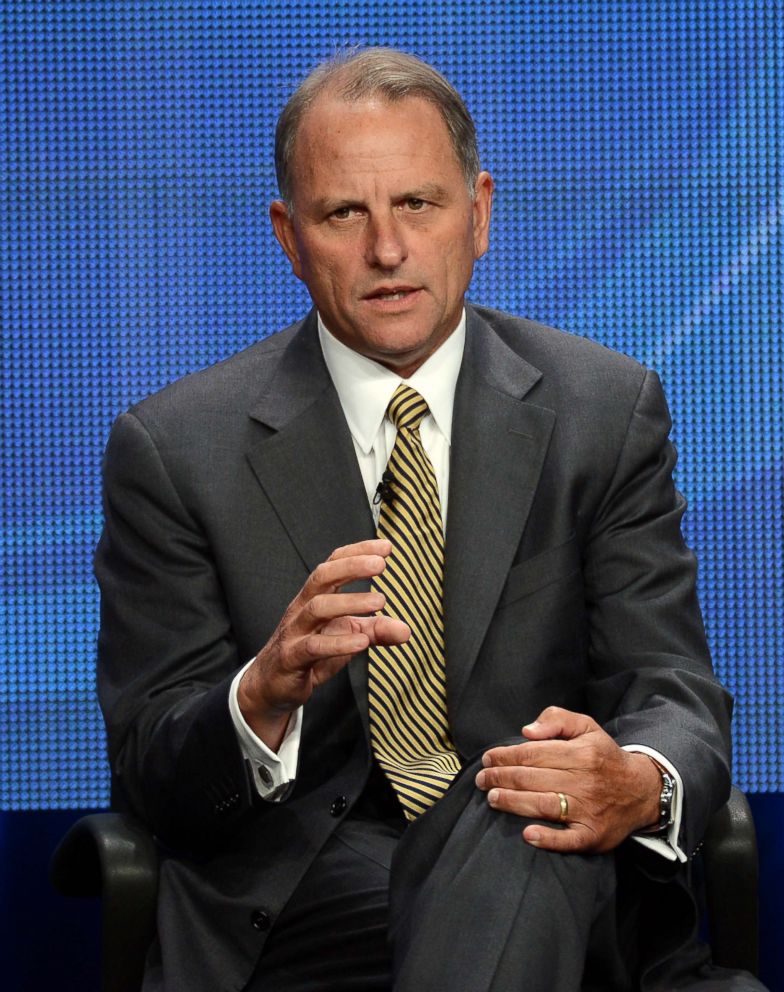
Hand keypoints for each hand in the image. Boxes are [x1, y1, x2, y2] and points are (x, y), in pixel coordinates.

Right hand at [239, 539, 408, 747]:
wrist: (271, 687)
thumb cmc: (309, 655)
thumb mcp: (347, 640)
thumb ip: (375, 631)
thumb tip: (406, 630)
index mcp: (314, 597)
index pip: (333, 565)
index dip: (357, 552)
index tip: (386, 546)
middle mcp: (302, 609)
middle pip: (322, 577)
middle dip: (351, 567)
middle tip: (381, 564)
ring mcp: (294, 632)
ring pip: (318, 608)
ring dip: (350, 603)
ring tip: (380, 602)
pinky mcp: (291, 658)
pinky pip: (313, 646)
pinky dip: (339, 643)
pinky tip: (363, 642)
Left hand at [474, 706, 661, 852]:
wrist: (642, 790)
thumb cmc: (604, 756)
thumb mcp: (586, 727)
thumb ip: (556, 720)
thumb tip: (527, 731)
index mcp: (580, 753)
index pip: (532, 754)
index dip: (505, 756)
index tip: (487, 759)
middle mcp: (584, 781)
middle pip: (532, 779)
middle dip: (500, 779)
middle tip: (481, 781)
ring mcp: (589, 810)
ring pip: (544, 805)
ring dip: (513, 803)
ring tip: (492, 799)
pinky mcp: (593, 835)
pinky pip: (569, 839)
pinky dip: (548, 839)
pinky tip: (528, 834)